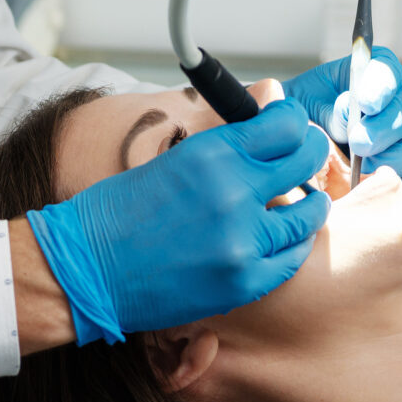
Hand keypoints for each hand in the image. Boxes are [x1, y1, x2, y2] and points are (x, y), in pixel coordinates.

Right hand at [26, 99, 329, 342]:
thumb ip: (223, 151)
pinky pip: (290, 258)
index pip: (283, 124)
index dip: (294, 120)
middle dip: (311, 152)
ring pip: (307, 215)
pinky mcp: (243, 281)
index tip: (294, 124)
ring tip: (309, 198)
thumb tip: (263, 135)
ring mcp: (242, 240)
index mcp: (210, 153)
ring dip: (311, 202)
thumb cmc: (120, 212)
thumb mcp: (173, 162)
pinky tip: (289, 236)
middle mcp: (233, 191)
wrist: (90, 266)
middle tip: (309, 152)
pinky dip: (294, 244)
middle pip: (303, 160)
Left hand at [284, 46, 401, 196]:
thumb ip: (330, 109)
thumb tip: (349, 110)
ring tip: (366, 169)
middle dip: (386, 128)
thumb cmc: (306, 116)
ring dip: (399, 158)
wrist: (304, 143)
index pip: (386, 73)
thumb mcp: (307, 105)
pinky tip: (377, 186)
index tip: (365, 104)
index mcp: (375, 72)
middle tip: (360, 144)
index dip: (379, 88)